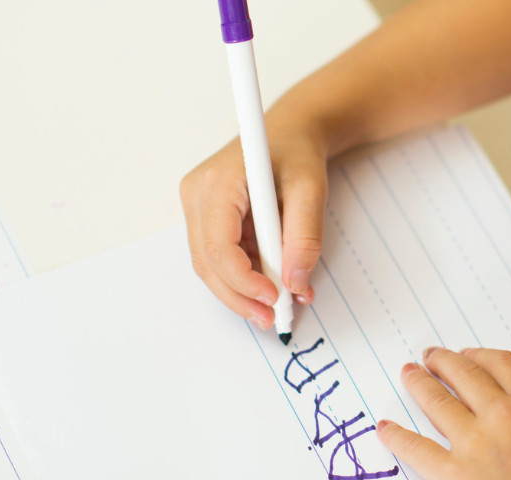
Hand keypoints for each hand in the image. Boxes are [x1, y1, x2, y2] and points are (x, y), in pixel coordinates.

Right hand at [180, 123, 327, 328]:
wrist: (293, 129)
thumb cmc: (298, 151)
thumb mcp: (312, 189)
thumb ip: (305, 236)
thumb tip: (296, 282)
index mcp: (218, 181)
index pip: (217, 245)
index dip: (242, 280)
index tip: (273, 297)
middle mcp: (198, 193)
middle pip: (207, 261)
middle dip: (239, 295)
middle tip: (272, 318)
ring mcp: (198, 205)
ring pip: (211, 264)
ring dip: (241, 290)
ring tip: (276, 306)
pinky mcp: (208, 216)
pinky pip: (220, 255)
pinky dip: (244, 275)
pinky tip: (271, 284)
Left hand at [377, 347, 510, 479]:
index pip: (504, 365)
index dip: (483, 356)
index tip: (471, 355)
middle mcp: (500, 416)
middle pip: (465, 375)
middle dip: (443, 362)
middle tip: (429, 356)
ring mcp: (472, 444)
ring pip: (437, 402)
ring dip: (418, 385)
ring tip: (407, 374)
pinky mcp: (450, 474)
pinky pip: (415, 449)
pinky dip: (395, 436)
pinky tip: (384, 428)